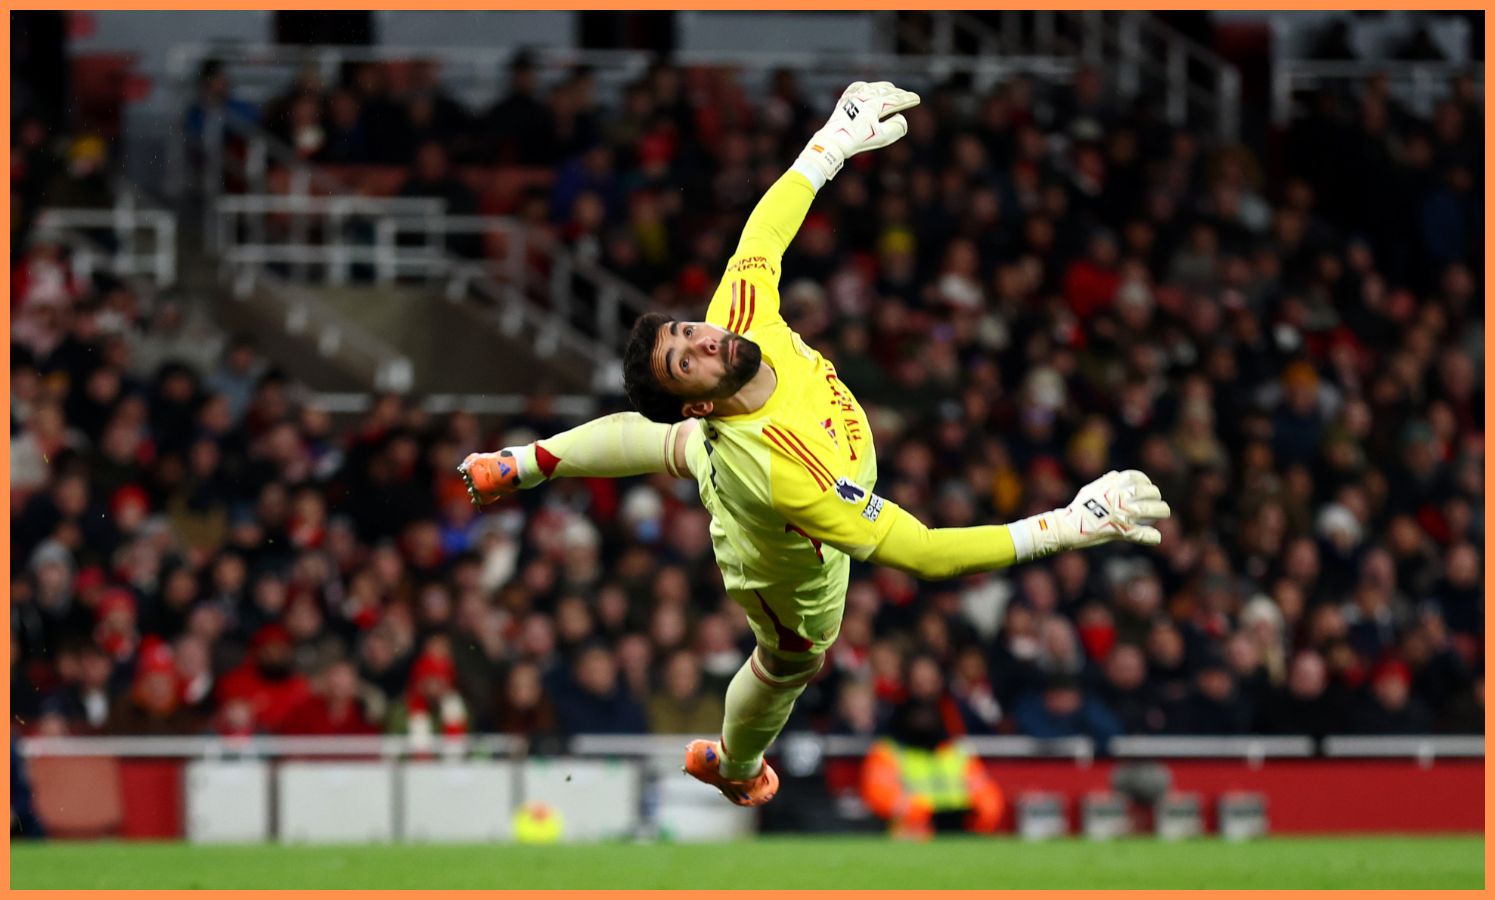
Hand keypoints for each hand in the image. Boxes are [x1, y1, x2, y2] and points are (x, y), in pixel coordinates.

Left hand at [797, 81, 920, 180]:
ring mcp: (854, 95)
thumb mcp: (882, 137)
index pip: (896, 99)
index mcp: (875, 104)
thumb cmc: (858, 140)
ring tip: (893, 90)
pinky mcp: (845, 99)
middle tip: (907, 96)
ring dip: (886, 88)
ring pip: (874, 86)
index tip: (917, 99)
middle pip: (887, 91)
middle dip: (899, 93)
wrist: (834, 141)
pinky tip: (869, 88)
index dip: (908, 99)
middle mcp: (865, 95)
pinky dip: (868, 87)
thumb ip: (897, 127)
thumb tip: (901, 117)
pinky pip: (859, 86)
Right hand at [1014, 470, 1170, 558]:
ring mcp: (1123, 514)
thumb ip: (1105, 482)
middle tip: (1158, 502)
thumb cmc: (1077, 508)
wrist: (1068, 526)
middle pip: (1148, 492)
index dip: (1146, 482)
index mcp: (1112, 485)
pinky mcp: (1122, 531)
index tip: (1148, 487)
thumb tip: (1115, 475)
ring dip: (1162, 511)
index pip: (1137, 478)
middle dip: (1156, 496)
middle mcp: (1120, 497)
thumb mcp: (1090, 489)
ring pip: (1151, 510)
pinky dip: (1151, 537)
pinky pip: (1142, 535)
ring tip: (1164, 513)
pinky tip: (1156, 537)